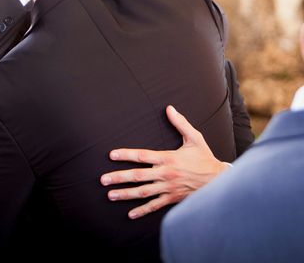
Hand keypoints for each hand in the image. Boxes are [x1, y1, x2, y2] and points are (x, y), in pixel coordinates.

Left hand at [100, 105, 229, 218]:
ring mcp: (168, 188)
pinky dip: (142, 210)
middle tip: (103, 180)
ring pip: (143, 192)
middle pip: (138, 176)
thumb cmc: (205, 158)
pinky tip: (130, 214)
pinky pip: (155, 205)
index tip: (111, 154)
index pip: (142, 156)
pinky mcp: (172, 199)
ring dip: (125, 194)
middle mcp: (165, 174)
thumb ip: (180, 123)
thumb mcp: (195, 138)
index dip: (126, 154)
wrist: (220, 180)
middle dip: (119, 178)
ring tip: (110, 195)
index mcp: (168, 158)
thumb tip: (169, 108)